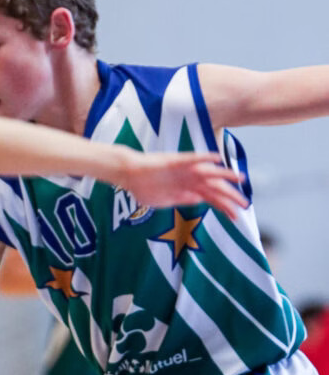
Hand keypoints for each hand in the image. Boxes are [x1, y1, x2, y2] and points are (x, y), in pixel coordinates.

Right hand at [116, 150, 246, 220]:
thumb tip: (199, 201)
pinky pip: (192, 159)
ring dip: (225, 175)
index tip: (236, 216)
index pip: (211, 198)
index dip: (224, 207)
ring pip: (209, 173)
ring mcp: (184, 170)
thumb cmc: (144, 186)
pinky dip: (204, 158)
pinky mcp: (175, 161)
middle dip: (230, 197)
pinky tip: (217, 158)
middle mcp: (190, 179)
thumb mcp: (165, 199)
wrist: (129, 173)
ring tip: (241, 179)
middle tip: (245, 205)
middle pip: (215, 188)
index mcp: (188, 189)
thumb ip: (182, 199)